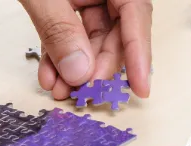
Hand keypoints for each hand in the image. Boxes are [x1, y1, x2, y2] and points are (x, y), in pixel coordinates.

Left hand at [19, 0, 152, 99]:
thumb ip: (59, 29)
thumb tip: (79, 71)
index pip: (136, 15)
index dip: (140, 53)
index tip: (140, 86)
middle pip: (116, 32)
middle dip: (100, 66)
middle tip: (86, 92)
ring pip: (92, 39)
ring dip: (77, 68)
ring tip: (61, 90)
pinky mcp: (66, 3)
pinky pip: (70, 35)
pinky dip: (59, 56)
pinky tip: (50, 76)